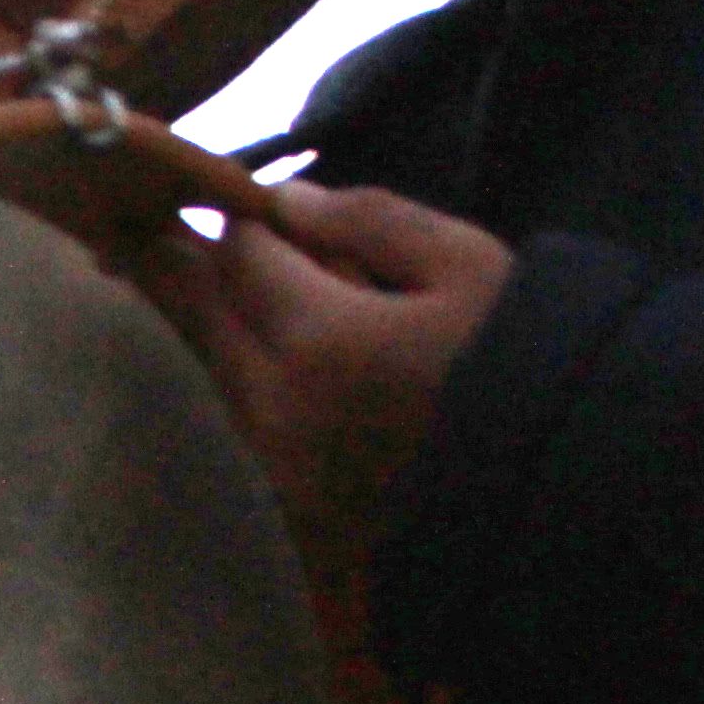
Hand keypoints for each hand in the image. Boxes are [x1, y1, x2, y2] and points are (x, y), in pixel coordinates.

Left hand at [136, 180, 515, 594]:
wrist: (568, 496)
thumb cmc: (528, 367)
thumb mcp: (467, 264)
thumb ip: (369, 219)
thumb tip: (287, 201)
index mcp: (319, 338)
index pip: (241, 252)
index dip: (242, 217)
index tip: (247, 198)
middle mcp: (276, 406)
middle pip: (198, 313)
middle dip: (179, 264)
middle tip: (135, 228)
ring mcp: (278, 463)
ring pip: (213, 369)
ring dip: (211, 323)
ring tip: (199, 282)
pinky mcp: (293, 505)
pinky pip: (243, 421)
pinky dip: (241, 377)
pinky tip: (258, 355)